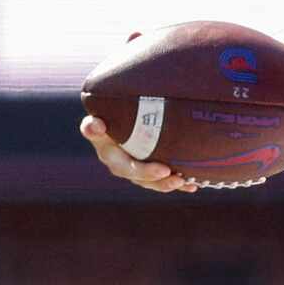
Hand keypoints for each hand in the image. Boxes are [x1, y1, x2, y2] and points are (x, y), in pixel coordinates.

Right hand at [80, 114, 201, 192]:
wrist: (145, 127)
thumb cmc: (135, 111)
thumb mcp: (129, 104)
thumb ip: (123, 98)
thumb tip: (112, 104)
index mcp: (101, 134)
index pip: (91, 128)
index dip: (93, 127)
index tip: (99, 124)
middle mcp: (113, 155)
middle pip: (124, 168)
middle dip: (144, 172)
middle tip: (163, 170)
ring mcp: (131, 169)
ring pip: (145, 181)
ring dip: (163, 183)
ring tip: (180, 180)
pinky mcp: (149, 176)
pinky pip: (163, 182)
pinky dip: (178, 185)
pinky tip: (192, 186)